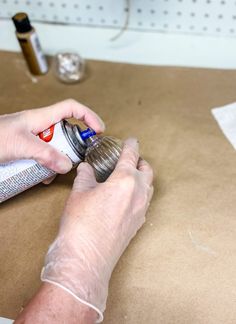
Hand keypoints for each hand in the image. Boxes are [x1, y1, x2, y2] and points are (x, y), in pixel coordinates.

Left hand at [0, 99, 104, 173]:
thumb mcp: (21, 145)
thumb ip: (45, 154)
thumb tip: (67, 165)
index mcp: (41, 118)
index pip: (71, 109)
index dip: (88, 116)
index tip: (98, 130)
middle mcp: (39, 127)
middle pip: (66, 132)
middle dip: (72, 147)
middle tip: (71, 160)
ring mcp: (33, 139)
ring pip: (55, 148)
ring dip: (57, 161)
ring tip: (50, 172)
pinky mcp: (26, 151)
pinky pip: (44, 158)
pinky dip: (46, 168)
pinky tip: (40, 177)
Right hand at [41, 138, 153, 321]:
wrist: (86, 258)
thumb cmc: (82, 224)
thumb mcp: (79, 192)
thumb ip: (85, 176)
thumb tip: (86, 168)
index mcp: (125, 181)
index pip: (131, 155)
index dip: (131, 145)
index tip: (131, 140)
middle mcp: (138, 194)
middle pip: (147, 171)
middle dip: (140, 162)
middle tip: (130, 159)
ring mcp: (141, 210)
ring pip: (149, 187)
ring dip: (142, 178)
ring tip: (129, 177)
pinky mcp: (138, 224)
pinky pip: (145, 203)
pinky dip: (140, 194)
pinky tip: (127, 197)